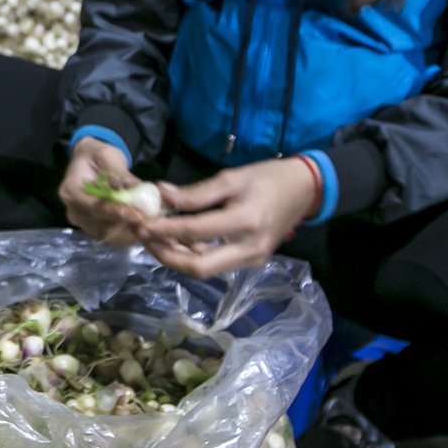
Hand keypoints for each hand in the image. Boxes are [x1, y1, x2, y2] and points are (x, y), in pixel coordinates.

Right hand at [59, 136, 147, 245]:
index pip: (94, 207)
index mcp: (71, 191)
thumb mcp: (108, 156)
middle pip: (100, 225)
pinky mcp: (92, 227)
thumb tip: (139, 189)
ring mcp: (82, 222)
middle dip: (126, 227)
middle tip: (149, 225)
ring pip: (107, 234)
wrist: (89, 161)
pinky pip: (111, 235)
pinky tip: (143, 229)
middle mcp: (73, 211)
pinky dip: (127, 234)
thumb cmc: (97, 156)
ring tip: (149, 228)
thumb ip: (120, 174)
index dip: (116, 213)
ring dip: (129, 233)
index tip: (138, 216)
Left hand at [139, 157, 319, 278]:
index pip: (195, 232)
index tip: (141, 223)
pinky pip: (215, 264)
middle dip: (166, 255)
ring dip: (176, 258)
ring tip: (154, 239)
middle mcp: (249, 249)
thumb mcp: (232, 178)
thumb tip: (161, 194)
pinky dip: (192, 256)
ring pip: (205, 270)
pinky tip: (177, 241)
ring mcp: (251, 260)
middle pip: (198, 267)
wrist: (305, 190)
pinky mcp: (250, 262)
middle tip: (145, 238)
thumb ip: (196, 193)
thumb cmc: (269, 178)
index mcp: (245, 222)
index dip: (164, 230)